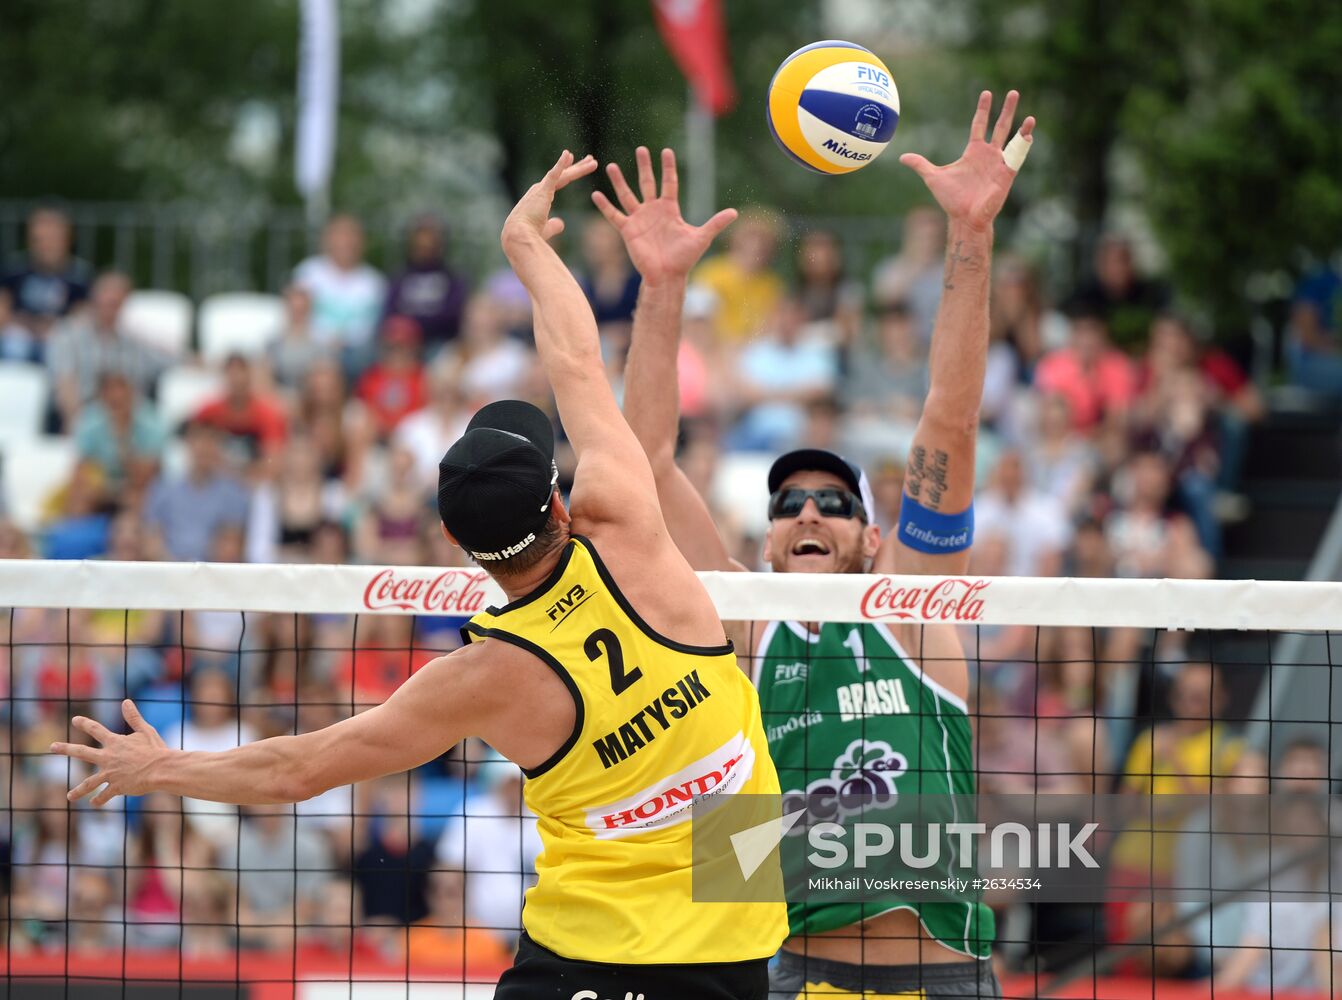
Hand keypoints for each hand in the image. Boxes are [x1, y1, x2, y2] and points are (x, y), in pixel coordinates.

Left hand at [50, 700, 168, 806]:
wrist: (161, 769)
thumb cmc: (156, 749)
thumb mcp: (145, 731)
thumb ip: (134, 718)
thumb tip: (126, 702)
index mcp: (115, 742)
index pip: (96, 730)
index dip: (85, 724)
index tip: (75, 720)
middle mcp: (108, 757)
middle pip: (82, 752)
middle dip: (66, 749)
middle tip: (52, 747)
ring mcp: (110, 773)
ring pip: (89, 783)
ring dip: (78, 791)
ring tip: (69, 797)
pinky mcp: (116, 787)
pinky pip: (104, 795)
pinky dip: (99, 800)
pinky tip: (94, 803)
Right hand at [501, 150, 598, 252]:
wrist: (519, 235)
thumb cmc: (529, 235)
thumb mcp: (545, 229)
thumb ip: (553, 225)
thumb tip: (561, 223)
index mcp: (540, 198)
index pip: (558, 182)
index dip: (567, 174)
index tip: (575, 167)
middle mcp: (539, 189)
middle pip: (563, 175)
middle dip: (577, 167)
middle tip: (590, 159)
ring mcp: (541, 188)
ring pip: (564, 175)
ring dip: (579, 168)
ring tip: (592, 160)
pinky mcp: (542, 190)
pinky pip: (554, 174)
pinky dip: (561, 164)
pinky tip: (568, 154)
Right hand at [592, 147, 736, 285]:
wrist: (667, 276)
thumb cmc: (684, 258)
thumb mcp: (701, 237)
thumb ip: (716, 223)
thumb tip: (735, 213)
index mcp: (670, 209)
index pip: (669, 182)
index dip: (668, 167)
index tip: (666, 151)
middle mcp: (653, 211)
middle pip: (647, 183)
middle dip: (645, 166)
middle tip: (641, 149)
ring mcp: (639, 219)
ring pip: (627, 195)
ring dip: (619, 181)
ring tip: (611, 166)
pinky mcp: (628, 230)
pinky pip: (614, 216)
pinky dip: (605, 206)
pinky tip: (596, 194)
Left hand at [900, 90, 1034, 231]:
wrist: (964, 218)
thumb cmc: (951, 199)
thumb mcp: (933, 177)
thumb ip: (920, 164)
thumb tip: (902, 157)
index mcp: (973, 152)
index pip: (979, 124)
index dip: (983, 110)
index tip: (986, 93)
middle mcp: (988, 154)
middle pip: (1000, 127)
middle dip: (1006, 110)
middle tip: (1013, 92)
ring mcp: (999, 164)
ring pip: (1013, 141)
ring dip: (1022, 129)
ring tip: (1030, 117)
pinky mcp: (1006, 175)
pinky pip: (1016, 158)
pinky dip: (1023, 147)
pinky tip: (1028, 136)